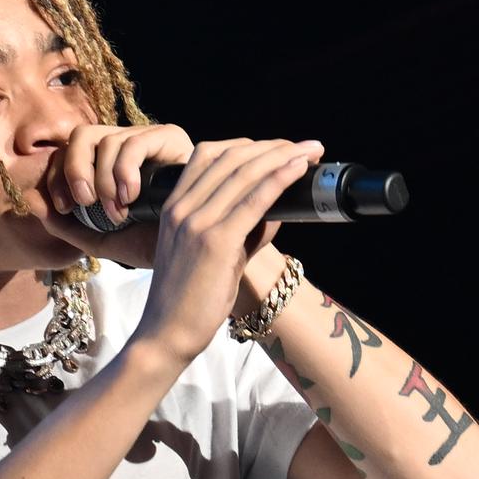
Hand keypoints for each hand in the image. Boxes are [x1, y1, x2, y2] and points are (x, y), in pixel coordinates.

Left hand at [34, 123, 192, 266]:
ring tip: (118, 212)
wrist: (194, 251)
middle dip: (74, 169)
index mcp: (104, 165)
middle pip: (81, 135)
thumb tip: (30, 201)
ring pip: (106, 139)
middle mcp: (123, 146)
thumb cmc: (151, 244)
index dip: (58, 176)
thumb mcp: (100, 239)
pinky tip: (132, 198)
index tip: (65, 208)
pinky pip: (134, 142)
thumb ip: (65, 225)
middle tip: (84, 202)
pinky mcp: (170, 137)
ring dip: (104, 180)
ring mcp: (147, 138)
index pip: (68, 152)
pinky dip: (125, 172)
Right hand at [121, 137, 322, 364]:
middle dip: (273, 146)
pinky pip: (252, 201)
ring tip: (311, 151)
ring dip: (283, 156)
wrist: (166, 333)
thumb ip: (239, 229)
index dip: (248, 145)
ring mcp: (195, 223)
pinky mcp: (214, 242)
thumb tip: (276, 210)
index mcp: (173, 207)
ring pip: (243, 173)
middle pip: (230, 158)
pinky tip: (299, 169)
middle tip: (307, 147)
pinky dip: (279, 179)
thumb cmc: (188, 299)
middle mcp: (181, 209)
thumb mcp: (210, 254)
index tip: (279, 147)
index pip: (208, 156)